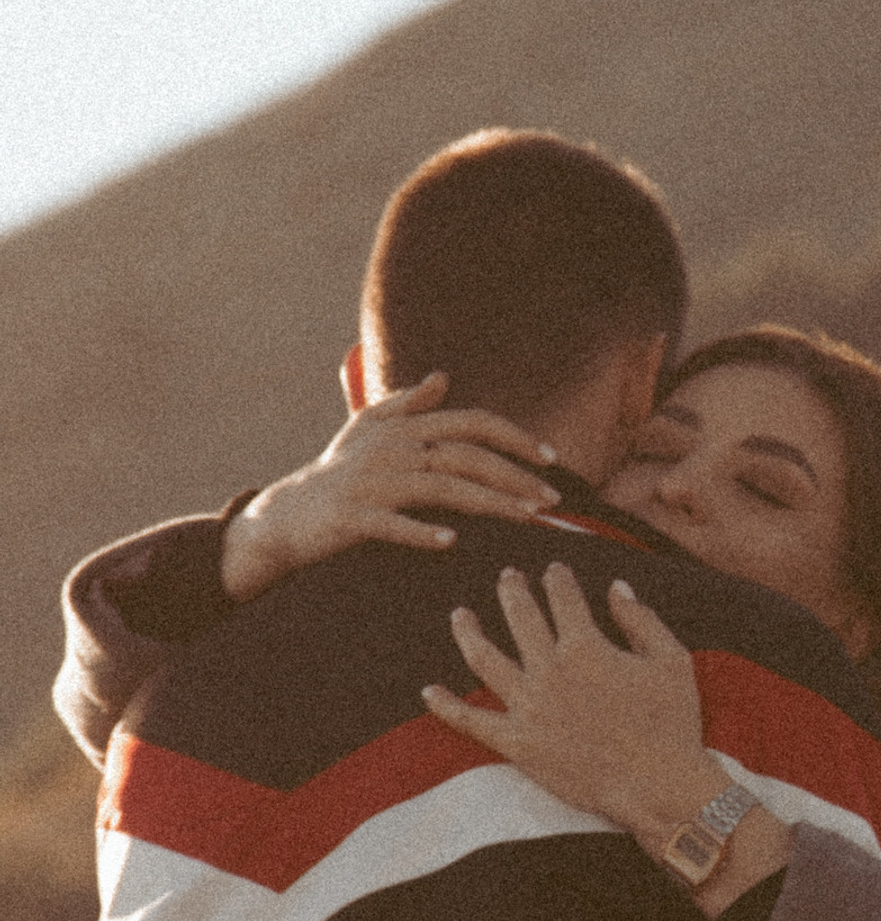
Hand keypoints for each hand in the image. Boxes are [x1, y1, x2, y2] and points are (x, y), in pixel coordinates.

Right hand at [220, 372, 561, 601]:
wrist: (286, 516)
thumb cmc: (337, 474)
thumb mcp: (368, 431)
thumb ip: (406, 404)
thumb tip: (442, 378)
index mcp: (402, 427)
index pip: (470, 422)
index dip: (513, 437)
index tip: (550, 458)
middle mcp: (390, 449)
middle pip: (465, 456)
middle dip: (515, 476)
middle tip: (553, 499)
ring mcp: (369, 482)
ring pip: (440, 488)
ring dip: (489, 503)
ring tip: (526, 518)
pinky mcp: (350, 516)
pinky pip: (391, 523)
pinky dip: (420, 532)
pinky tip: (450, 542)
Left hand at [423, 563, 726, 840]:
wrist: (658, 784)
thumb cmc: (672, 722)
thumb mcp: (671, 660)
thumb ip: (641, 619)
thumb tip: (616, 588)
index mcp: (585, 646)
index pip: (563, 597)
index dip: (557, 578)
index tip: (554, 569)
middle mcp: (549, 670)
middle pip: (520, 617)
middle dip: (512, 590)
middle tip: (506, 576)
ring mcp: (528, 706)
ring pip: (484, 659)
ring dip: (468, 631)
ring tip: (459, 614)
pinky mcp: (517, 743)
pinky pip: (471, 722)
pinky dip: (446, 706)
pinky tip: (429, 691)